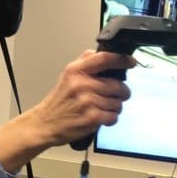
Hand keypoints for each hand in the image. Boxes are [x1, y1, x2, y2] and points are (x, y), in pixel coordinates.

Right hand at [0, 50, 134, 172]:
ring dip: (114, 107)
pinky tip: (100, 117)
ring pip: (118, 102)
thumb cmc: (59, 101)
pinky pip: (113, 116)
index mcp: (76, 71)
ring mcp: (87, 101)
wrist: (45, 123)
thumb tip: (105, 54)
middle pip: (118, 85)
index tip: (131, 62)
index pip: (105, 59)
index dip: (122, 60)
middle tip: (115, 95)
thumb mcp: (67, 75)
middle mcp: (82, 84)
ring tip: (101, 108)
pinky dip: (110, 118)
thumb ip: (85, 62)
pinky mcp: (91, 117)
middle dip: (121, 92)